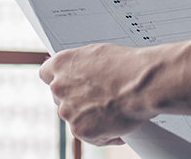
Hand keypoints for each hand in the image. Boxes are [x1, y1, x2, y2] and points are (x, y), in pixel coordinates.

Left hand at [40, 43, 157, 145]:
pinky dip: (105, 134)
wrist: (143, 84)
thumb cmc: (127, 66)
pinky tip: (120, 122)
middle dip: (77, 100)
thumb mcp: (99, 55)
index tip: (70, 83)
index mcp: (62, 64)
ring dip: (90, 117)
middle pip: (60, 98)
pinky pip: (90, 136)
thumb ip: (81, 65)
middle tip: (99, 98)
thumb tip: (79, 73)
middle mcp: (59, 87)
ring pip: (75, 118)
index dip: (60, 80)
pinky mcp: (80, 130)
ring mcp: (67, 111)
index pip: (46, 74)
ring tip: (115, 109)